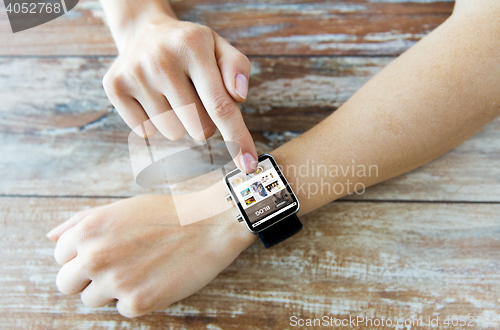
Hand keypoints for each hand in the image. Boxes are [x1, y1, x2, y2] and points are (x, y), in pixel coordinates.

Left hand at [46, 194, 255, 317]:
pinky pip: (123, 309)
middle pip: (65, 284)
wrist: (210, 224)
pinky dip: (138, 298)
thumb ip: (80, 221)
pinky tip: (157, 278)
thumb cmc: (167, 213)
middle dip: (86, 278)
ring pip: (92, 300)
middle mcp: (95, 256)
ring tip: (141, 270)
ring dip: (112, 289)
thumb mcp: (120, 208)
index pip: (60, 256)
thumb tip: (50, 236)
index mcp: (88, 230)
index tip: (105, 252)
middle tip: (117, 267)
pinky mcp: (138, 303)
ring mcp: (115, 281)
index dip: (82, 255)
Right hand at [102, 11, 257, 172]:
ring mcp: (134, 74)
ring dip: (180, 122)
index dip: (237, 138)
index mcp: (192, 46)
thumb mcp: (219, 47)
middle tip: (196, 96)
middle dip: (206, 122)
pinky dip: (155, 122)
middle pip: (199, 127)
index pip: (220, 105)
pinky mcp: (115, 87)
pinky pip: (146, 131)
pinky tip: (154, 96)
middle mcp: (161, 59)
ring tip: (173, 93)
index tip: (248, 165)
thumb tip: (239, 96)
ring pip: (174, 132)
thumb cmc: (190, 47)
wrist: (145, 32)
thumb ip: (237, 68)